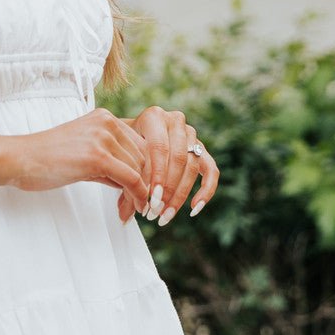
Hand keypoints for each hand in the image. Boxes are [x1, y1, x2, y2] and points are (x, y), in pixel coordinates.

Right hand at [10, 108, 149, 213]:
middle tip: (139, 206)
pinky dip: (139, 196)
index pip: (140, 144)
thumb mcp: (84, 151)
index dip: (145, 170)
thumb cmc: (46, 159)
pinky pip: (132, 179)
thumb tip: (135, 182)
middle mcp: (107, 123)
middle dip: (144, 183)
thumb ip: (110, 160)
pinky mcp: (98, 156)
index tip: (142, 191)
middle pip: (143, 157)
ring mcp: (103, 138)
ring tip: (133, 210)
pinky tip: (137, 208)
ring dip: (141, 193)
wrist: (20, 159)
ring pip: (140, 169)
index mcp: (104, 118)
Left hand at [116, 106, 218, 224]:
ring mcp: (191, 134)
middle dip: (169, 189)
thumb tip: (125, 217)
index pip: (160, 148)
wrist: (131, 134)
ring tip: (166, 216)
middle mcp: (176, 122)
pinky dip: (205, 191)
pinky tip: (193, 209)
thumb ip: (126, 182)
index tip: (152, 199)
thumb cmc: (124, 147)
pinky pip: (211, 171)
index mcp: (154, 117)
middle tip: (156, 212)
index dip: (157, 176)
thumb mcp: (123, 159)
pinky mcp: (202, 149)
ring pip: (193, 167)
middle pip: (179, 159)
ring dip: (180, 195)